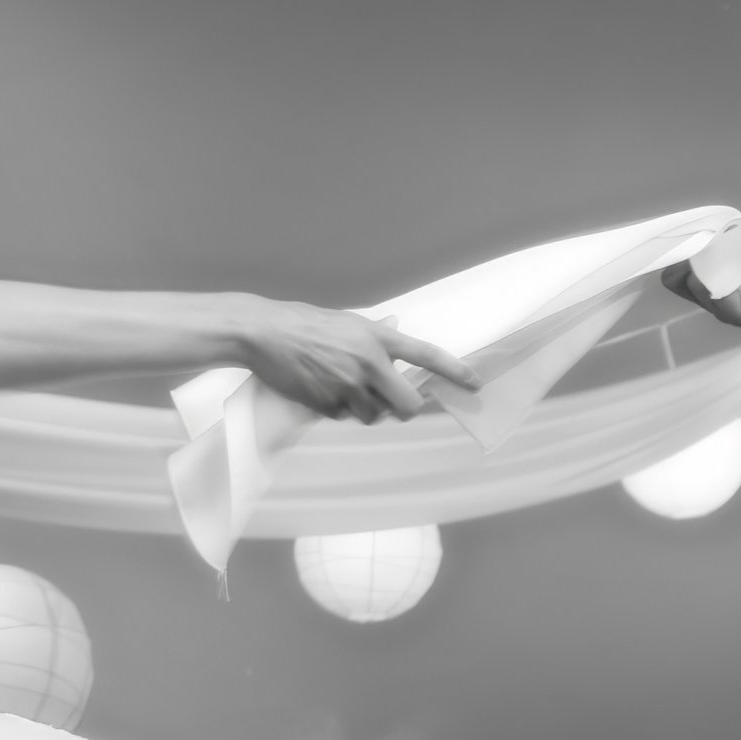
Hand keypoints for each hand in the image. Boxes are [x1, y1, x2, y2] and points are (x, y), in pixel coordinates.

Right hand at [239, 299, 479, 423]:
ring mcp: (349, 386)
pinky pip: (344, 418)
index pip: (426, 355)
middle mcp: (369, 363)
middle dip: (402, 410)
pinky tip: (321, 389)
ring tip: (341, 385)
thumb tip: (397, 325)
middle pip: (407, 407)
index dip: (454, 371)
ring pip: (373, 416)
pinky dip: (338, 410)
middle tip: (390, 403)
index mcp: (377, 337)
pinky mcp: (327, 403)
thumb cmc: (305, 323)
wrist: (265, 333)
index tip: (475, 383)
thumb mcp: (347, 321)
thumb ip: (375, 331)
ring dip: (364, 409)